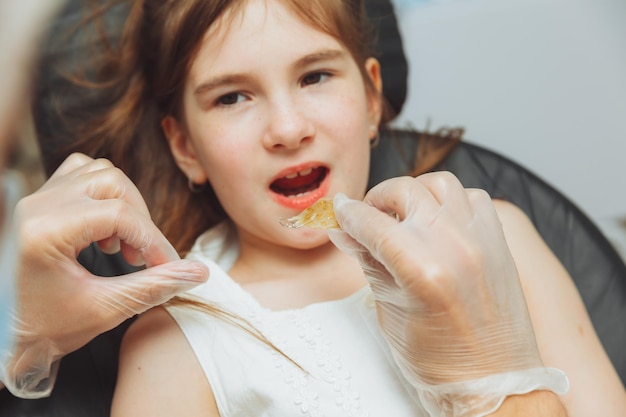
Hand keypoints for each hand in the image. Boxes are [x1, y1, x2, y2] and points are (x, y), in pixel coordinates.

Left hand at [0, 154, 207, 397]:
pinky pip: (77, 174)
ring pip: (97, 172)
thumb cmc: (43, 330)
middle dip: (139, 218)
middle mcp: (36, 206)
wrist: (1, 337)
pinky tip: (102, 227)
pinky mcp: (37, 203)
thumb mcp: (103, 310)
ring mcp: (34, 201)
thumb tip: (199, 272)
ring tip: (120, 244)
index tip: (168, 266)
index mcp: (44, 231)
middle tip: (142, 258)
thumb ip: (154, 286)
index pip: (118, 214)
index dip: (153, 239)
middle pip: (111, 182)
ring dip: (122, 203)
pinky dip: (101, 193)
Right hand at [329, 173, 566, 415]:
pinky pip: (472, 197)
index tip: (338, 213)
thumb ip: (369, 263)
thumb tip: (345, 232)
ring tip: (403, 215)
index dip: (347, 215)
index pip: (371, 223)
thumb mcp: (389, 311)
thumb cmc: (441, 361)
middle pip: (405, 190)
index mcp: (422, 270)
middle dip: (377, 199)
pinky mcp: (499, 240)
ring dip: (415, 192)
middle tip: (367, 217)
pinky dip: (449, 200)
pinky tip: (438, 221)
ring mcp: (482, 239)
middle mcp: (455, 246)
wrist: (494, 380)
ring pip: (440, 183)